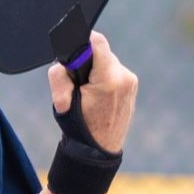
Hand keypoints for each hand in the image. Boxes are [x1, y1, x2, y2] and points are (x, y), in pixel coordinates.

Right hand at [46, 31, 137, 154]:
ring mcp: (131, 82)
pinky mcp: (132, 87)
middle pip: (100, 52)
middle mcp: (124, 78)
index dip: (83, 41)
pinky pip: (115, 72)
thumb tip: (66, 59)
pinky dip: (105, 78)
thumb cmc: (79, 128)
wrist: (97, 152)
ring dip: (96, 70)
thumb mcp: (61, 102)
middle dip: (87, 62)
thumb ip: (60, 75)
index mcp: (108, 79)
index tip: (74, 48)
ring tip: (89, 92)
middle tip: (78, 82)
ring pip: (108, 62)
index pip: (97, 42)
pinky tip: (99, 96)